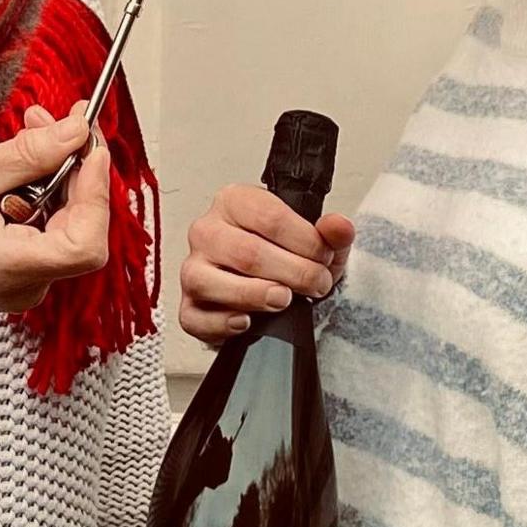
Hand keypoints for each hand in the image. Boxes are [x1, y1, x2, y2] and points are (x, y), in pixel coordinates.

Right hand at [0, 104, 111, 311]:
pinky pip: (55, 225)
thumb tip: (77, 133)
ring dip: (63, 172)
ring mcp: (29, 281)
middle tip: (61, 120)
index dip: (96, 194)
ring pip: (71, 222)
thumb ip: (28, 155)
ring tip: (35, 129)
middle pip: (82, 227)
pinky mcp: (27, 268)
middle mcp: (27, 285)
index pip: (85, 245)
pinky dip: (49, 188)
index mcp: (9, 269)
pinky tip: (29, 160)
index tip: (89, 149)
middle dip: (77, 168)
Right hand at [178, 184, 354, 344]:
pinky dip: (222, 324)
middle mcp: (208, 231)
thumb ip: (332, 232)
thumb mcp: (317, 242)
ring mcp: (193, 268)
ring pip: (211, 281)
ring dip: (256, 295)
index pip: (271, 218)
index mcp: (235, 202)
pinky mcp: (188, 306)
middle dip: (292, 273)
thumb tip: (339, 227)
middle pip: (247, 253)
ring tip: (284, 300)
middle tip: (316, 285)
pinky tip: (246, 322)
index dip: (306, 243)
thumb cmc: (287, 257)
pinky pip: (195, 318)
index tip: (325, 259)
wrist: (274, 288)